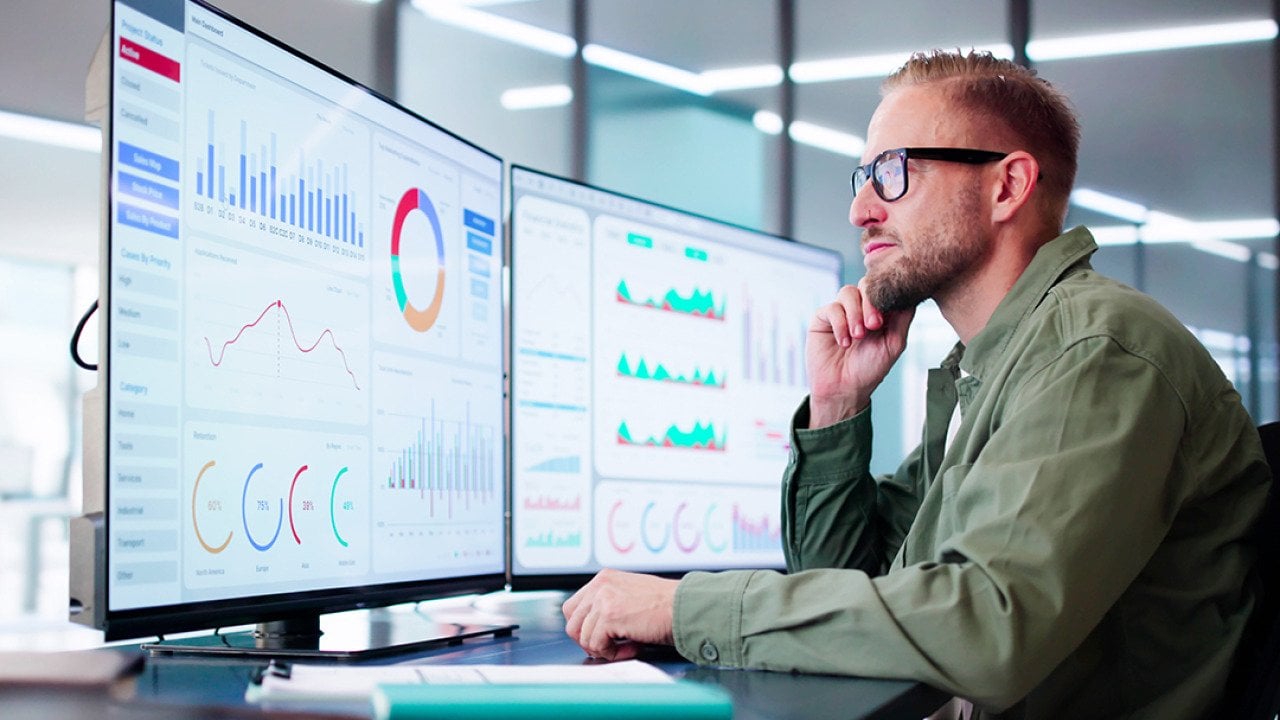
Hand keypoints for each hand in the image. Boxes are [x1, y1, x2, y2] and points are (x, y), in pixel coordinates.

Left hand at [562, 568, 678, 660]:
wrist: (685, 606)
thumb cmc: (667, 604)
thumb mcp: (631, 594)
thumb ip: (610, 603)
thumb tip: (595, 627)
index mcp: (605, 578)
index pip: (574, 607)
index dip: (585, 627)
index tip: (601, 637)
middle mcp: (600, 585)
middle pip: (572, 622)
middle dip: (588, 639)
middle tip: (608, 646)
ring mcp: (602, 599)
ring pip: (582, 637)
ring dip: (603, 648)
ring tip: (626, 646)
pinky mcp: (608, 616)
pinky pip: (596, 645)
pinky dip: (613, 654)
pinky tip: (632, 647)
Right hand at [806, 280, 914, 427]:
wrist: (844, 389)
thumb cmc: (870, 369)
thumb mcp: (894, 343)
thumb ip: (903, 317)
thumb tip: (908, 293)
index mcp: (879, 311)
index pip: (884, 288)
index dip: (885, 296)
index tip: (885, 319)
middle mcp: (860, 307)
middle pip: (866, 284)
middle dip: (870, 304)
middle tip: (873, 326)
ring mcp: (841, 311)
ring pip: (848, 292)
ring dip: (855, 314)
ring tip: (858, 336)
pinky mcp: (822, 318)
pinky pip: (831, 308)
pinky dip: (840, 324)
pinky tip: (844, 342)